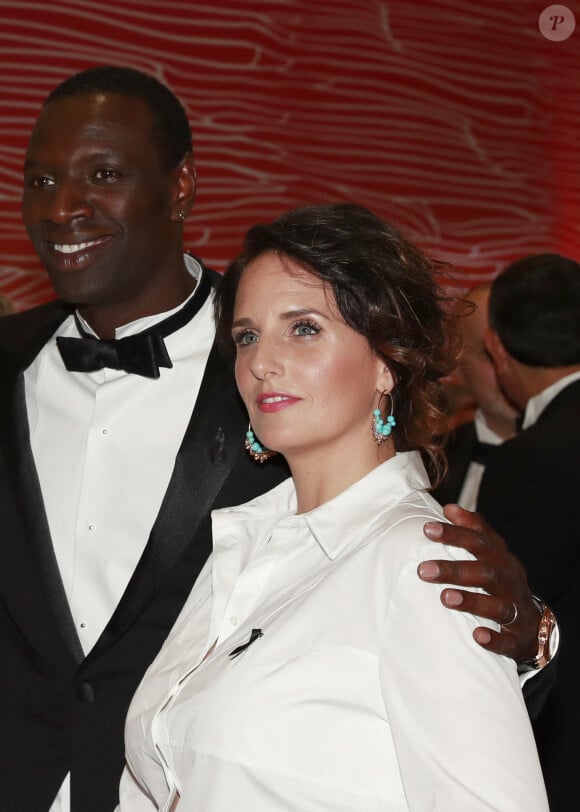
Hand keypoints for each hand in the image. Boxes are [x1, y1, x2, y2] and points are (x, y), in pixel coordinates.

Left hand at [418, 504, 538, 661]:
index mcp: (501, 559)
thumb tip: (449, 507)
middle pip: (486, 572)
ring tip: (445, 598)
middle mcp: (510, 582)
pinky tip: (477, 636)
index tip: (427, 528)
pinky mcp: (518, 638)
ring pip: (498, 605)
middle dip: (454, 570)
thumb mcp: (491, 554)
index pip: (480, 541)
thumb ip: (472, 530)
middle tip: (423, 570)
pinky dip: (494, 638)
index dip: (455, 533)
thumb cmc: (501, 581)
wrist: (534, 624)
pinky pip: (508, 640)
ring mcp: (516, 610)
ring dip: (471, 601)